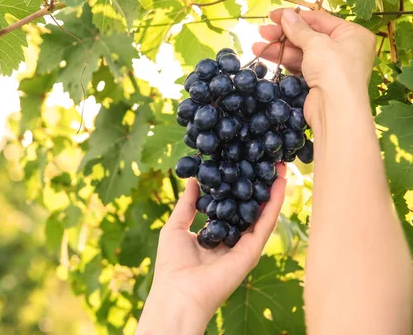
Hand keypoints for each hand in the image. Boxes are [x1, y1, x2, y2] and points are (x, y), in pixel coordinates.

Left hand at [136, 164, 286, 334]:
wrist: (179, 292)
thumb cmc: (172, 263)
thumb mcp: (176, 225)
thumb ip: (187, 203)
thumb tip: (193, 179)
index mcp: (215, 236)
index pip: (230, 206)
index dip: (236, 186)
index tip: (241, 165)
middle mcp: (233, 240)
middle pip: (249, 208)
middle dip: (258, 185)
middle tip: (267, 161)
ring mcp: (244, 245)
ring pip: (262, 213)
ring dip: (272, 190)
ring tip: (280, 166)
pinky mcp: (252, 251)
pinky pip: (266, 223)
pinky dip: (275, 203)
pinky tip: (280, 184)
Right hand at [252, 9, 375, 128]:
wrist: (336, 110)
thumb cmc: (334, 70)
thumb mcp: (316, 43)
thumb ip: (299, 29)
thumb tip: (286, 15)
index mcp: (352, 34)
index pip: (320, 19)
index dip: (295, 16)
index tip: (273, 15)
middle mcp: (345, 49)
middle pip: (309, 36)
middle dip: (284, 34)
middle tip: (262, 31)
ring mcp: (331, 67)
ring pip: (302, 52)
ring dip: (279, 48)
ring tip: (257, 46)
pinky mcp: (319, 81)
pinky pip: (300, 66)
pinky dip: (284, 61)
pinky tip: (267, 57)